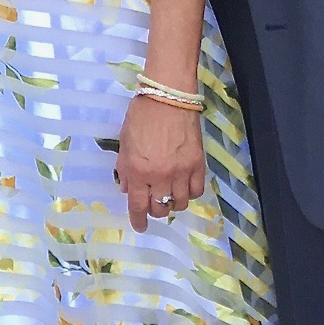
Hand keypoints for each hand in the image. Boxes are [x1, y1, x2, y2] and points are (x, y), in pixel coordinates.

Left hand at [116, 94, 205, 232]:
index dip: (138, 220)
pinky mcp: (198, 166)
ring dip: (171, 203)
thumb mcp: (125, 141)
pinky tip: (183, 187)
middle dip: (153, 209)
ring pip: (179, 204)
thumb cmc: (141, 116)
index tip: (139, 227)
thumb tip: (128, 189)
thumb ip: (125, 167)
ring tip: (167, 195)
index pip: (138, 205)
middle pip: (159, 207)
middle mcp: (161, 176)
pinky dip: (188, 194)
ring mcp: (182, 172)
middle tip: (152, 202)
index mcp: (139, 170)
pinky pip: (196, 192)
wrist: (169, 97)